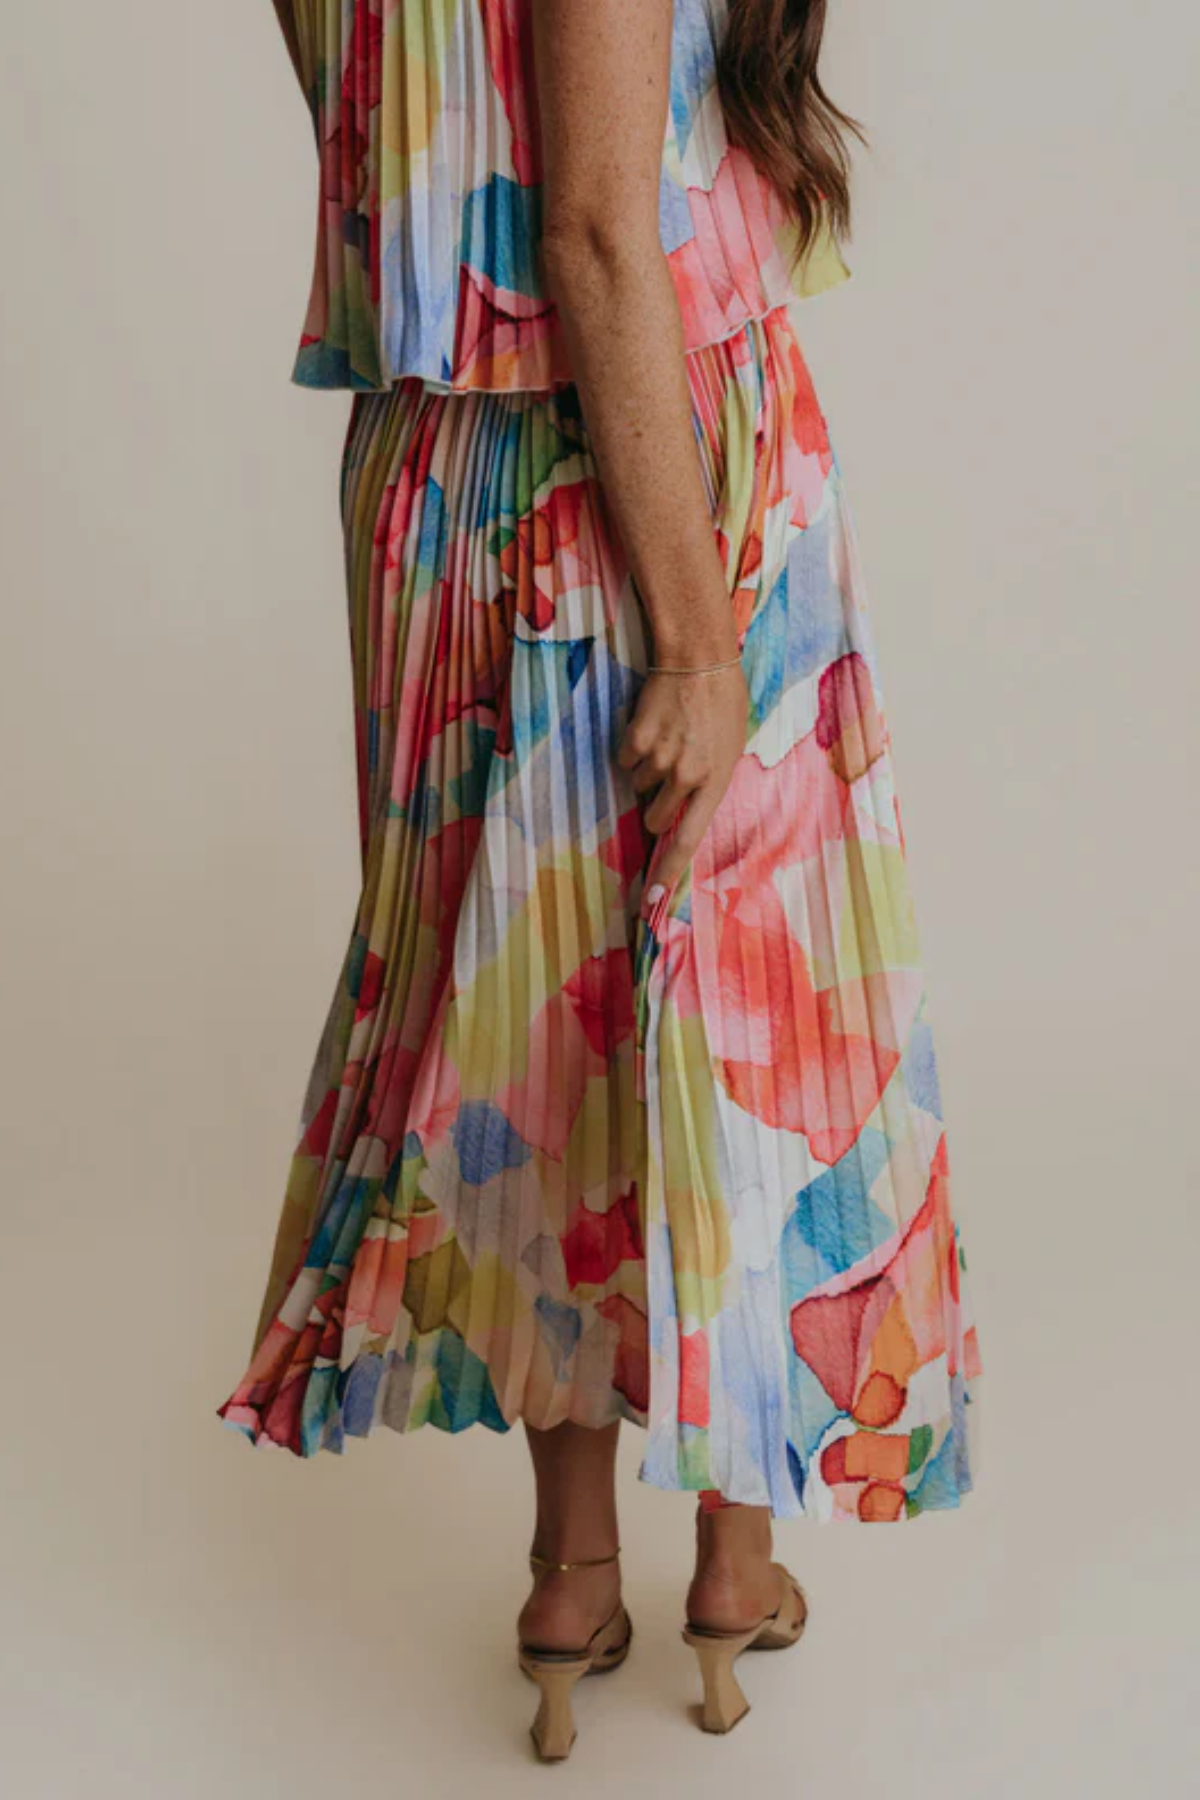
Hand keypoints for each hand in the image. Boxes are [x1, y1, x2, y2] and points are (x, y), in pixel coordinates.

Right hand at [617, 663, 748, 888]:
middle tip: (668, 777)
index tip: (650, 901)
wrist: (699, 658)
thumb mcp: (731, 747)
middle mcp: (687, 777)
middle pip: (655, 819)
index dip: (667, 873)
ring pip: (639, 786)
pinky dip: (633, 749)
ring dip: (647, 770)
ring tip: (668, 737)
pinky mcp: (636, 741)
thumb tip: (686, 808)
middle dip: (656, 807)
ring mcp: (660, 760)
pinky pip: (625, 761)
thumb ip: (711, 781)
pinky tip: (652, 726)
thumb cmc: (723, 701)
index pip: (688, 841)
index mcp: (716, 781)